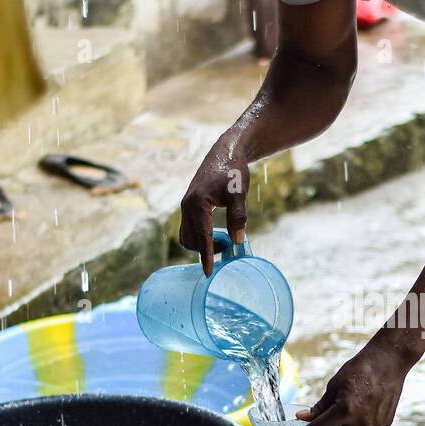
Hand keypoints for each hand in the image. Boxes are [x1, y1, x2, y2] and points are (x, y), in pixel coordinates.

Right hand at [179, 128, 248, 274]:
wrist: (225, 152)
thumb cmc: (233, 171)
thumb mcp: (238, 194)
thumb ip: (238, 217)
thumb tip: (237, 240)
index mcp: (197, 204)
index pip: (202, 236)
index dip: (207, 256)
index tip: (208, 272)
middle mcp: (187, 206)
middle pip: (191, 240)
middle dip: (206, 250)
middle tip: (228, 247)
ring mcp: (186, 206)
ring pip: (187, 236)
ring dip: (202, 244)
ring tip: (224, 240)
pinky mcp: (189, 205)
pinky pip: (189, 228)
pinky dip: (199, 236)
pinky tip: (216, 233)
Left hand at [290, 334, 412, 425]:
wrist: (389, 361)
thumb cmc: (359, 369)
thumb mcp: (334, 385)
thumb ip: (320, 406)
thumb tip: (304, 418)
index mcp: (345, 409)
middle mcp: (361, 422)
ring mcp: (375, 425)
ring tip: (339, 419)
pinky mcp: (384, 425)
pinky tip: (357, 413)